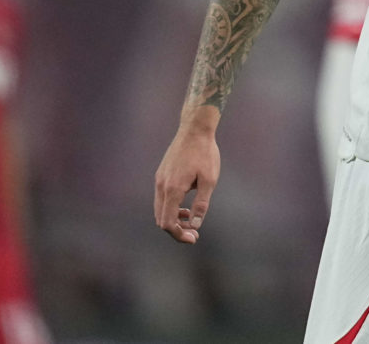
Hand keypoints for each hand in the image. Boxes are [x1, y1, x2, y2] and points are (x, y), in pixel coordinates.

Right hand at [153, 116, 220, 243]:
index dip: (179, 235)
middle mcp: (161, 186)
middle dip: (176, 229)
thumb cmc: (205, 153)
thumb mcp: (209, 180)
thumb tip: (195, 224)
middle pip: (161, 219)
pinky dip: (170, 208)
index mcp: (173, 189)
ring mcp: (159, 180)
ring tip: (191, 220)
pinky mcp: (161, 175)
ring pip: (160, 210)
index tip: (193, 238)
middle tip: (194, 233)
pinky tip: (185, 207)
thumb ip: (202, 204)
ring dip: (173, 219)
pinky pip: (161, 199)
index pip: (167, 223)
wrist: (194, 130)